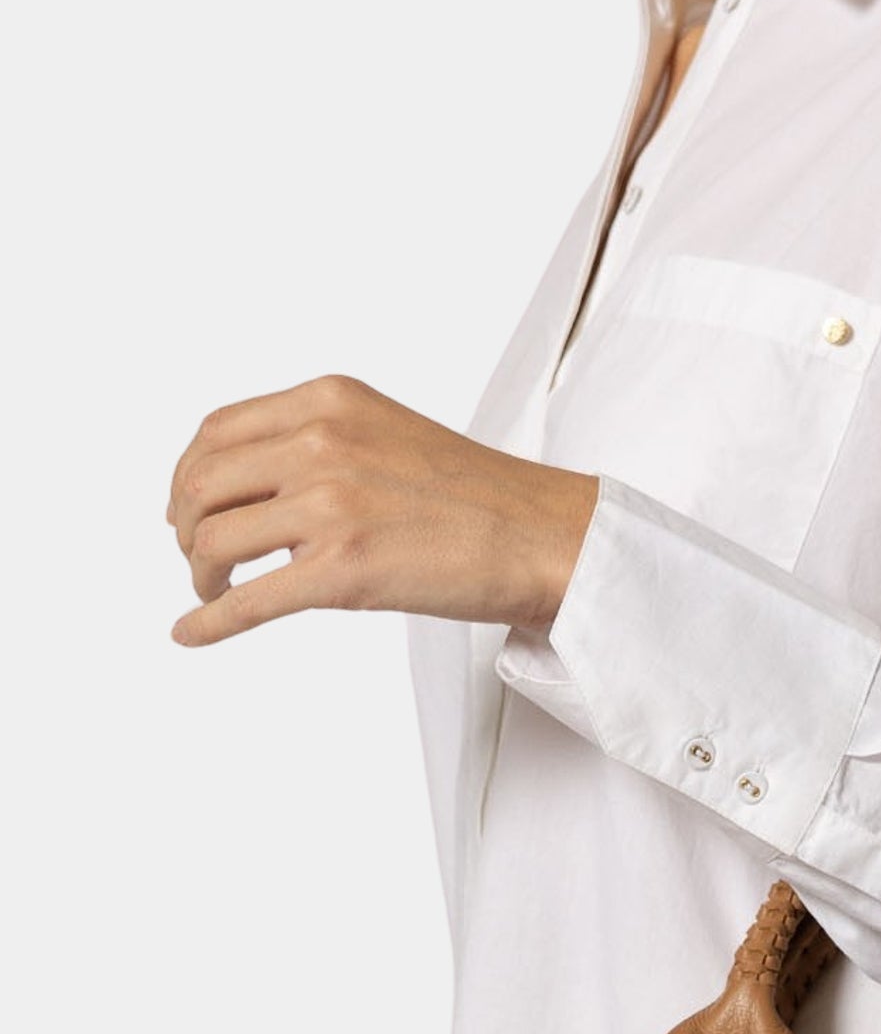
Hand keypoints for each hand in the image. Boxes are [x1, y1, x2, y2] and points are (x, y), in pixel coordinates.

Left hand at [167, 375, 598, 645]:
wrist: (542, 536)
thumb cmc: (479, 497)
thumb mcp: (386, 432)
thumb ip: (321, 440)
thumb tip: (256, 487)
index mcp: (329, 402)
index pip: (217, 431)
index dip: (189, 474)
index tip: (188, 505)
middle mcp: (321, 442)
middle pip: (201, 483)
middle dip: (185, 525)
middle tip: (198, 555)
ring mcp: (329, 506)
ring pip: (212, 539)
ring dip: (199, 572)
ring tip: (214, 589)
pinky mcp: (341, 570)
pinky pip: (247, 600)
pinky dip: (208, 621)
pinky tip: (192, 632)